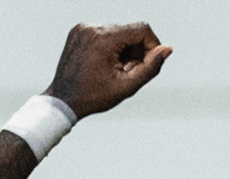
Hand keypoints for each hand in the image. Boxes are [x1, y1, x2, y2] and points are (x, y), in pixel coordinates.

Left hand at [45, 22, 170, 118]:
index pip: (142, 29)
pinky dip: (109, 46)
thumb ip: (150, 68)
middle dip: (135, 50)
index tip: (147, 64)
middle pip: (130, 30)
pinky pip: (104, 33)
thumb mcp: (126, 87)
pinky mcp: (79, 30)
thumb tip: (167, 49)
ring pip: (118, 32)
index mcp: (104, 38)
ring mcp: (83, 27)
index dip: (151, 46)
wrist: (62, 100)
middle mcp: (93, 27)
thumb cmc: (93, 97)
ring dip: (123, 49)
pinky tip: (101, 64)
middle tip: (126, 72)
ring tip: (112, 70)